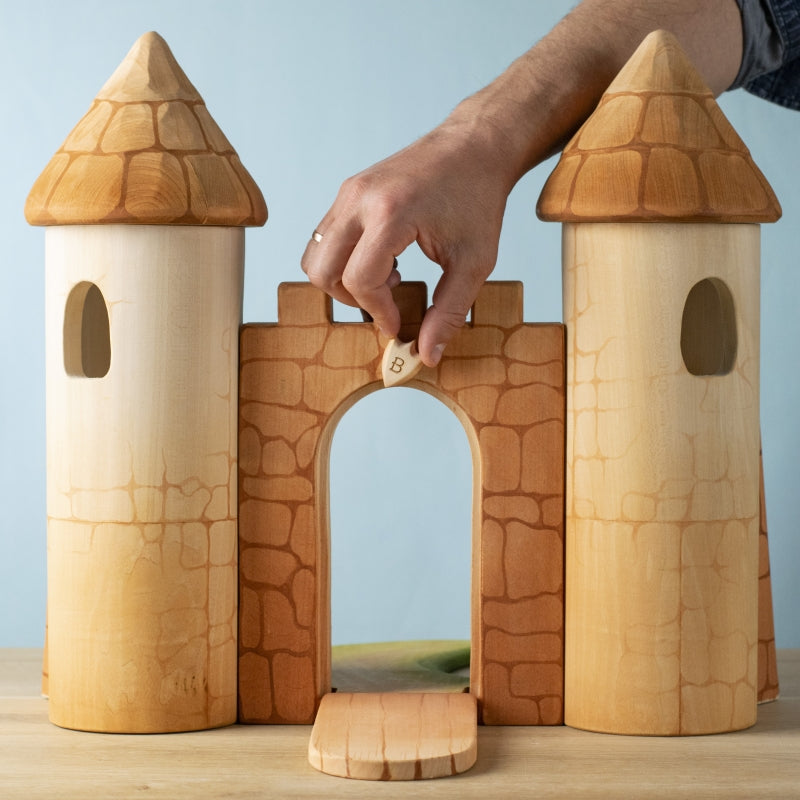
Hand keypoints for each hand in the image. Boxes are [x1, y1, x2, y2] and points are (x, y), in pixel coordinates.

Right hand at [301, 117, 514, 366]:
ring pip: (316, 254)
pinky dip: (344, 260)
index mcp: (390, 213)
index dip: (378, 312)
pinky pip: (326, 237)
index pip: (360, 279)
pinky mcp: (348, 191)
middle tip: (387, 302)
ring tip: (387, 278)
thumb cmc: (478, 198)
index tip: (398, 325)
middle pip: (322, 270)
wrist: (475, 145)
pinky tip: (384, 260)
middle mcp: (360, 199)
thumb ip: (448, 312)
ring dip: (344, 280)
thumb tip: (426, 355)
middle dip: (351, 300)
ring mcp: (349, 192)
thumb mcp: (474, 262)